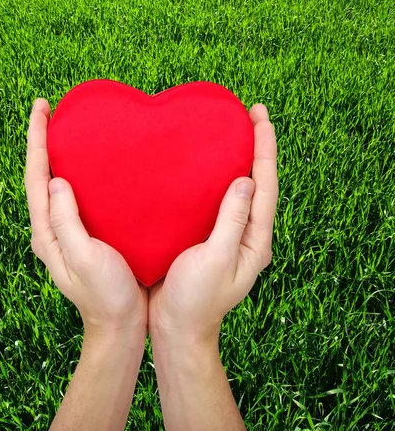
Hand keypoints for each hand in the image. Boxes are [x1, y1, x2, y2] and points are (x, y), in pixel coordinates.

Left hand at [24, 98, 147, 339]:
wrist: (122, 324)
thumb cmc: (106, 295)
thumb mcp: (85, 258)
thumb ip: (66, 222)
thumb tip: (56, 180)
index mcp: (47, 232)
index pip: (36, 177)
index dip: (37, 140)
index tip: (42, 109)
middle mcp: (51, 228)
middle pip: (41, 175)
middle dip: (42, 141)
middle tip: (51, 110)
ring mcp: (67, 231)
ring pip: (56, 183)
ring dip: (58, 153)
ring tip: (68, 128)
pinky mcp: (85, 232)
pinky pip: (75, 195)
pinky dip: (77, 171)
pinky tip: (93, 164)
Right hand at [148, 103, 278, 347]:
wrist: (175, 328)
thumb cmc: (195, 300)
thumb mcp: (216, 261)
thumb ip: (231, 222)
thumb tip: (245, 180)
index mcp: (255, 241)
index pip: (266, 186)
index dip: (265, 150)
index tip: (261, 118)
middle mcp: (246, 234)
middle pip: (257, 182)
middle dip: (256, 147)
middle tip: (249, 114)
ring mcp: (227, 235)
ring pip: (238, 188)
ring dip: (237, 158)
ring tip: (230, 130)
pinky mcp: (206, 235)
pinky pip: (216, 199)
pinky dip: (214, 176)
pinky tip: (202, 164)